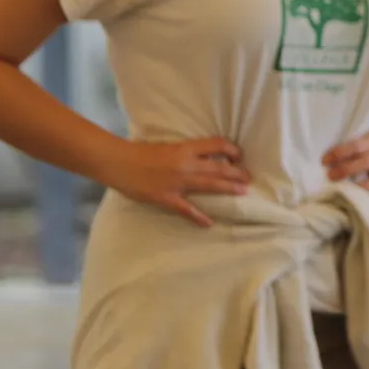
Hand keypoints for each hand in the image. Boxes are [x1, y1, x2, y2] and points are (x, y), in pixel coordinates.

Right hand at [102, 137, 250, 227]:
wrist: (119, 162)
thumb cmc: (140, 151)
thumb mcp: (167, 146)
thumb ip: (184, 151)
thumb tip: (201, 155)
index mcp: (185, 148)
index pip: (216, 145)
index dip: (231, 150)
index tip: (239, 156)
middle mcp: (186, 164)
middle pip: (218, 168)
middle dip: (236, 173)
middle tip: (249, 178)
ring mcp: (177, 182)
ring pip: (209, 185)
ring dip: (228, 189)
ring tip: (243, 193)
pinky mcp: (166, 198)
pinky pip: (186, 209)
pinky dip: (198, 217)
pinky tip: (209, 223)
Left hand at [325, 126, 368, 206]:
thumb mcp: (368, 137)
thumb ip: (352, 149)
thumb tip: (328, 163)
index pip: (355, 146)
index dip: (338, 154)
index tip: (323, 161)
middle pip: (364, 164)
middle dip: (344, 171)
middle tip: (329, 177)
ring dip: (356, 189)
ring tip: (342, 193)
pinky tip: (363, 209)